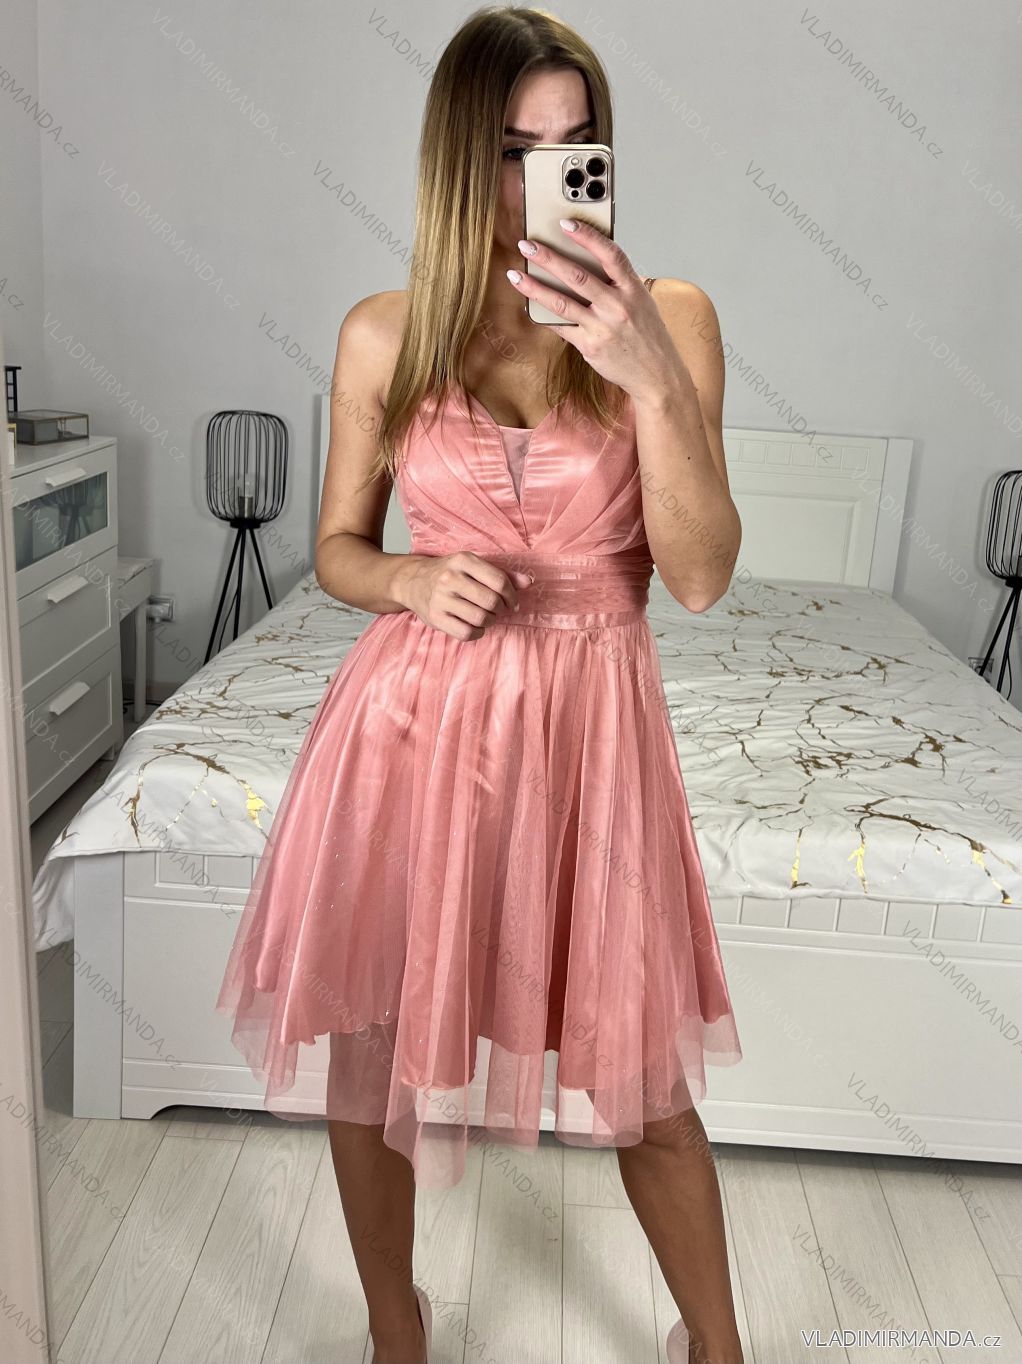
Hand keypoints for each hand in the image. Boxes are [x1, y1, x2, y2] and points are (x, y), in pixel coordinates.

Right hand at [397, 551, 532, 640]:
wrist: (413, 581)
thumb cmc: (450, 573)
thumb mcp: (473, 566)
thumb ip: (502, 574)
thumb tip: (528, 582)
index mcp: (463, 560)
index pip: (499, 581)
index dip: (512, 596)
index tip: (512, 602)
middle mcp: (450, 578)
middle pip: (491, 601)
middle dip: (500, 609)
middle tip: (498, 610)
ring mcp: (441, 599)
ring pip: (480, 618)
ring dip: (489, 621)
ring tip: (486, 617)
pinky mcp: (435, 618)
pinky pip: (466, 633)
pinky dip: (477, 633)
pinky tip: (475, 626)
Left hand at [508, 219, 681, 401]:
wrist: (657, 375)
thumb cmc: (649, 337)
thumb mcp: (643, 302)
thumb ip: (620, 284)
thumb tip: (590, 263)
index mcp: (633, 289)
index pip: (610, 254)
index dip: (587, 236)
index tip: (566, 224)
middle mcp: (618, 306)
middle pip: (578, 276)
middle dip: (548, 258)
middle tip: (527, 245)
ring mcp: (602, 327)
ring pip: (562, 302)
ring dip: (535, 287)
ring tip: (515, 275)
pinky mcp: (590, 346)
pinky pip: (561, 327)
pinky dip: (544, 316)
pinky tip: (529, 305)